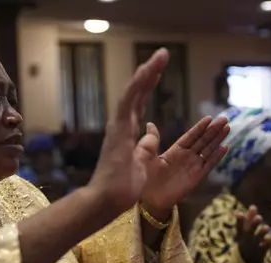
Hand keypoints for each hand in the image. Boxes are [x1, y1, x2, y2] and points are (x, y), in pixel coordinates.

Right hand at [87, 49, 168, 214]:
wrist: (108, 200)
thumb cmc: (123, 186)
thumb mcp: (143, 161)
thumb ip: (147, 144)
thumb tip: (152, 129)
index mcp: (127, 132)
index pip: (139, 103)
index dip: (148, 85)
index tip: (158, 69)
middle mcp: (121, 125)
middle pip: (137, 93)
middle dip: (150, 73)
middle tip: (162, 54)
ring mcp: (118, 126)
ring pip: (132, 92)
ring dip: (146, 73)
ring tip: (160, 56)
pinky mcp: (117, 130)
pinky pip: (127, 102)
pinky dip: (137, 86)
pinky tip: (146, 70)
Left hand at [140, 117, 229, 219]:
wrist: (150, 199)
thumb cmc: (145, 178)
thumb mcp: (146, 155)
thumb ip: (152, 140)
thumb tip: (150, 123)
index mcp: (175, 151)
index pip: (190, 136)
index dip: (199, 128)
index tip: (209, 118)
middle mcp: (186, 157)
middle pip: (202, 141)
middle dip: (213, 130)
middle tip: (224, 119)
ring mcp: (192, 167)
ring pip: (208, 150)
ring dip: (217, 139)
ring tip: (227, 128)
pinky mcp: (196, 177)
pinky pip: (209, 165)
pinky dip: (216, 157)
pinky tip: (225, 147)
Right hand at [235, 206, 270, 262]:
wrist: (248, 262)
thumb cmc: (246, 242)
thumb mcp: (245, 232)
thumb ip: (249, 219)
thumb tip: (253, 206)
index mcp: (241, 235)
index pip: (239, 227)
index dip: (239, 221)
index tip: (240, 213)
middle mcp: (246, 240)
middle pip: (249, 232)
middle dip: (253, 225)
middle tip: (259, 217)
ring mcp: (253, 247)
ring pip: (257, 239)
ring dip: (262, 233)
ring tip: (267, 227)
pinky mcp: (261, 253)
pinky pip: (265, 247)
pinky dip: (269, 242)